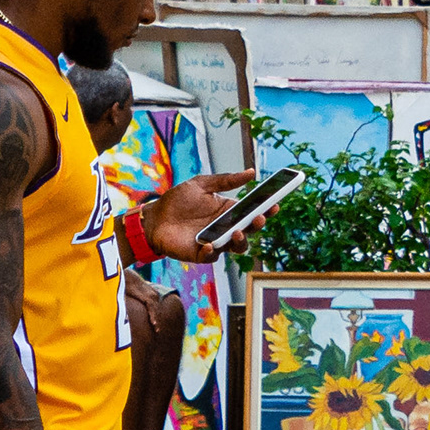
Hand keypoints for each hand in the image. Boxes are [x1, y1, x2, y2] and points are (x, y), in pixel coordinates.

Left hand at [143, 170, 260, 263]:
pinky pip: (212, 256)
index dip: (266, 209)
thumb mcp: (201, 184)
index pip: (253, 211)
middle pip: (249, 230)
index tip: (275, 204)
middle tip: (259, 217)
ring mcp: (215, 241)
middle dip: (257, 224)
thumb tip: (252, 172)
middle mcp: (226, 227)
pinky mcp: (200, 253)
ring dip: (240, 241)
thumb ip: (226, 180)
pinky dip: (213, 252)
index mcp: (229, 211)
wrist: (154, 218)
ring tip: (237, 231)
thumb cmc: (177, 200)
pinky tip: (210, 244)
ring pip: (236, 246)